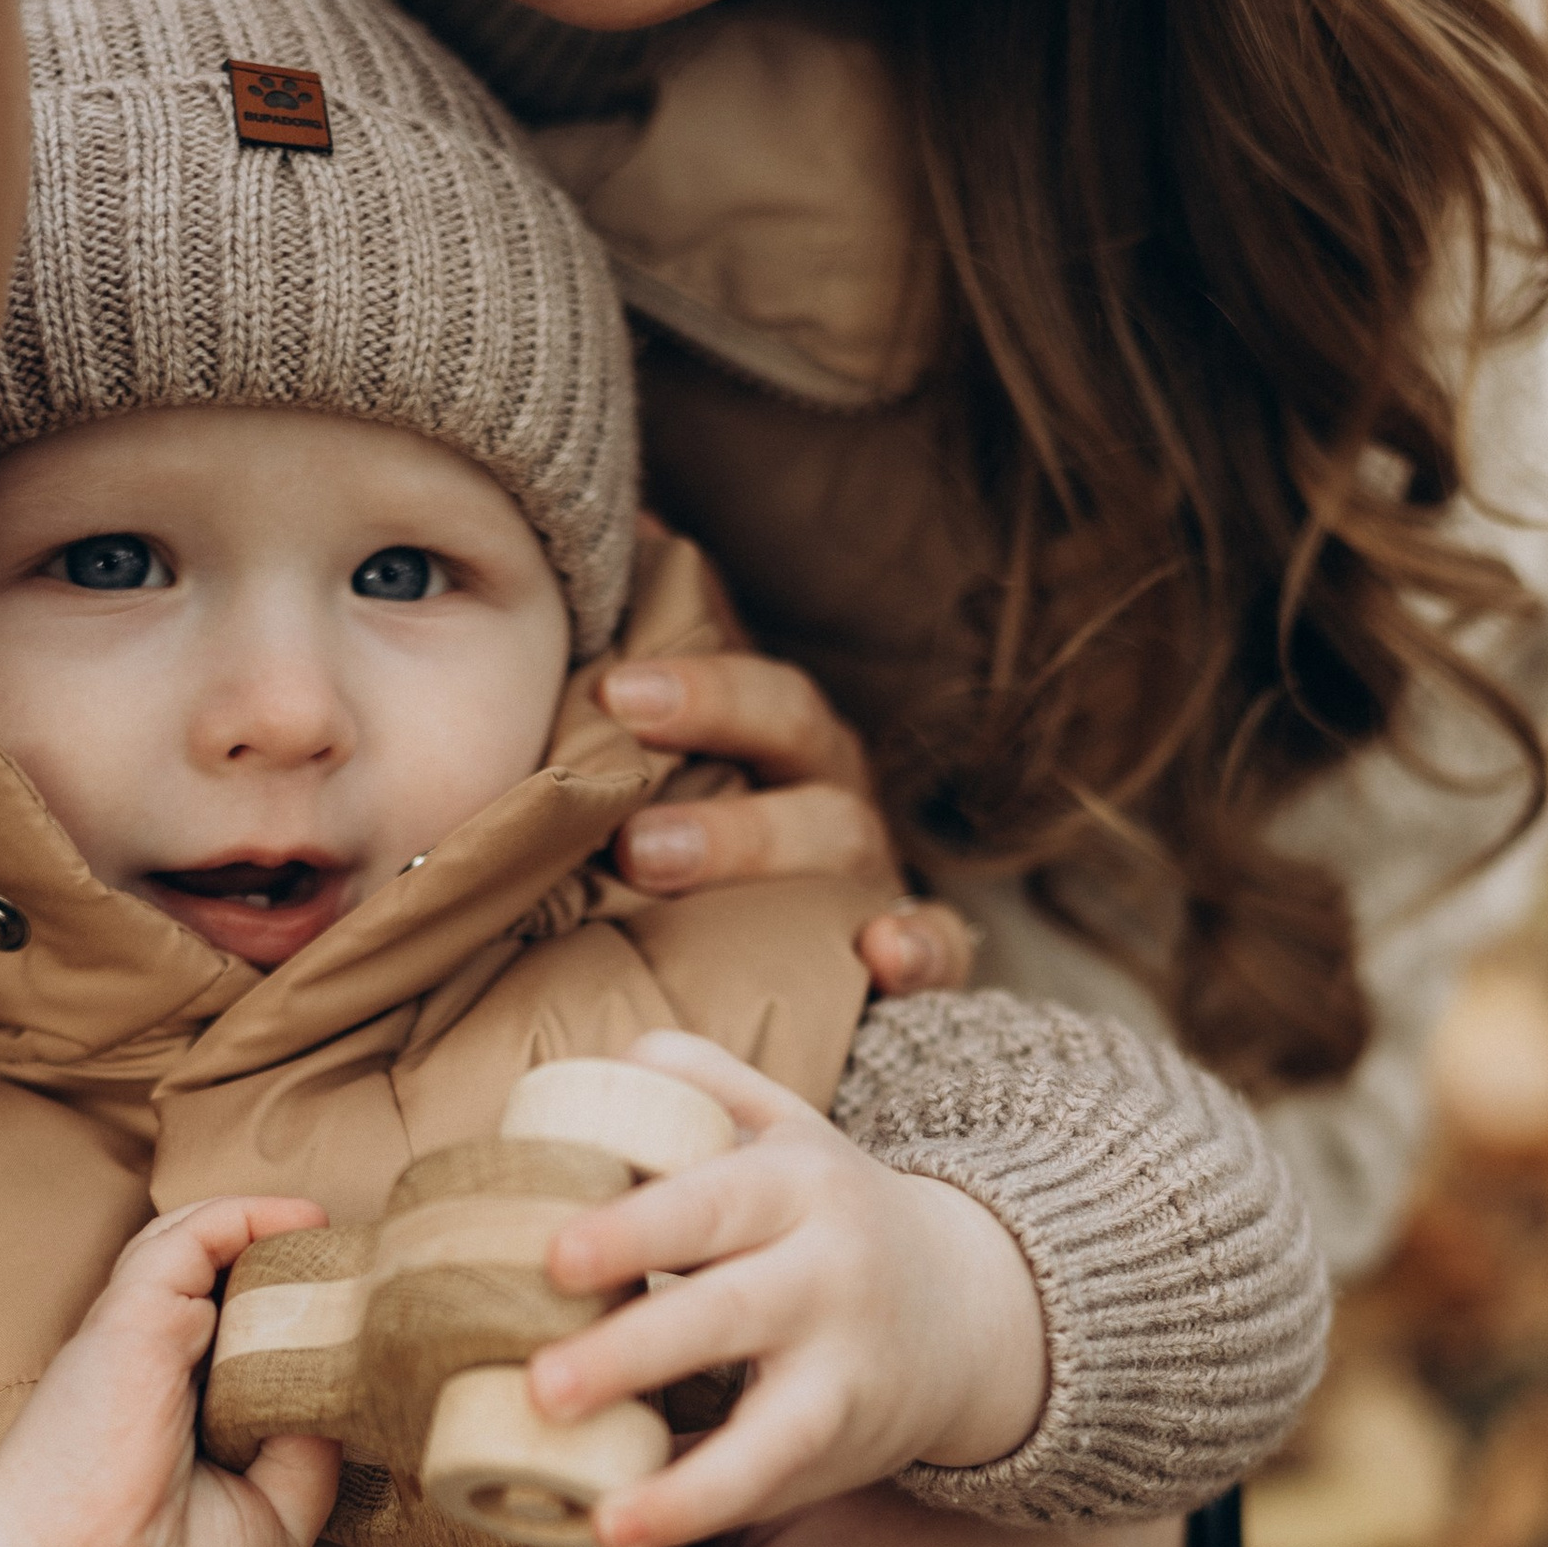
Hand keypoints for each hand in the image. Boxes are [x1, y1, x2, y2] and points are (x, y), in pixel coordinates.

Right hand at [0, 1197, 338, 1546]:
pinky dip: (246, 1215)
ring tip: (330, 1237)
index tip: (356, 1318)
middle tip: (353, 1269)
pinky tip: (301, 1222)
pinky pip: (192, 1236)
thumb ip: (312, 1458)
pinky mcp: (136, 1314)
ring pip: (201, 1245)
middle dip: (289, 1266)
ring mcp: (143, 1332)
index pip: (239, 1337)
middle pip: (223, 1280)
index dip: (295, 1320)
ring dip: (270, 1232)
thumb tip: (345, 1392)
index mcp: (181, 1409)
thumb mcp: (274, 1523)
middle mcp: (159, 1363)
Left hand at [531, 1031, 1047, 1546]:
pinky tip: (623, 1533)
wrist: (972, 1305)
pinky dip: (701, 1510)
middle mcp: (829, 1274)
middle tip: (542, 1382)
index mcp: (797, 1183)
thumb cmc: (833, 1214)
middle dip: (638, 1350)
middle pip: (731, 1312)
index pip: (712, 1202)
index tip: (553, 1257)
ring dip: (686, 1480)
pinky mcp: (842, 1444)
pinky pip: (771, 1485)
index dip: (635, 1229)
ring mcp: (844, 1369)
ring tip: (601, 1516)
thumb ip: (705, 1082)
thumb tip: (604, 1062)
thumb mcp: (790, 1129)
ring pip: (774, 1430)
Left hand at [598, 650, 976, 997]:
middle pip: (795, 729)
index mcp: (775, 742)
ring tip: (648, 859)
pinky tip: (884, 956)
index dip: (693, 680)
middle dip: (713, 725)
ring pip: (844, 834)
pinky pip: (938, 943)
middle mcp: (826, 791)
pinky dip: (920, 946)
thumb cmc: (697, 871)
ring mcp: (870, 872)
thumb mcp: (661, 788)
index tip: (613, 689)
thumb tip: (609, 555)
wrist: (783, 992)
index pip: (750, 684)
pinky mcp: (916, 951)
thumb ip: (628, 694)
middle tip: (616, 744)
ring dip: (755, 839)